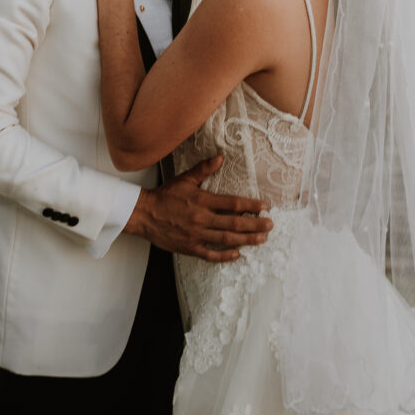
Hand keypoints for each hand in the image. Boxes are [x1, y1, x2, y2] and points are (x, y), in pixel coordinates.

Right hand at [125, 156, 272, 261]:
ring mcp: (196, 235)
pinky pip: (211, 254)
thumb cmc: (165, 196)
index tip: (264, 207)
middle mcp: (202, 219)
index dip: (250, 205)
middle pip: (234, 224)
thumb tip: (220, 158)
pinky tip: (238, 254)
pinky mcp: (190, 248)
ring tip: (261, 239)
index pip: (232, 203)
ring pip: (226, 240)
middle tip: (270, 225)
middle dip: (255, 225)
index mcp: (202, 201)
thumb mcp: (185, 179)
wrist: (144, 214)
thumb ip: (204, 169)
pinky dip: (225, 256)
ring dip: (246, 240)